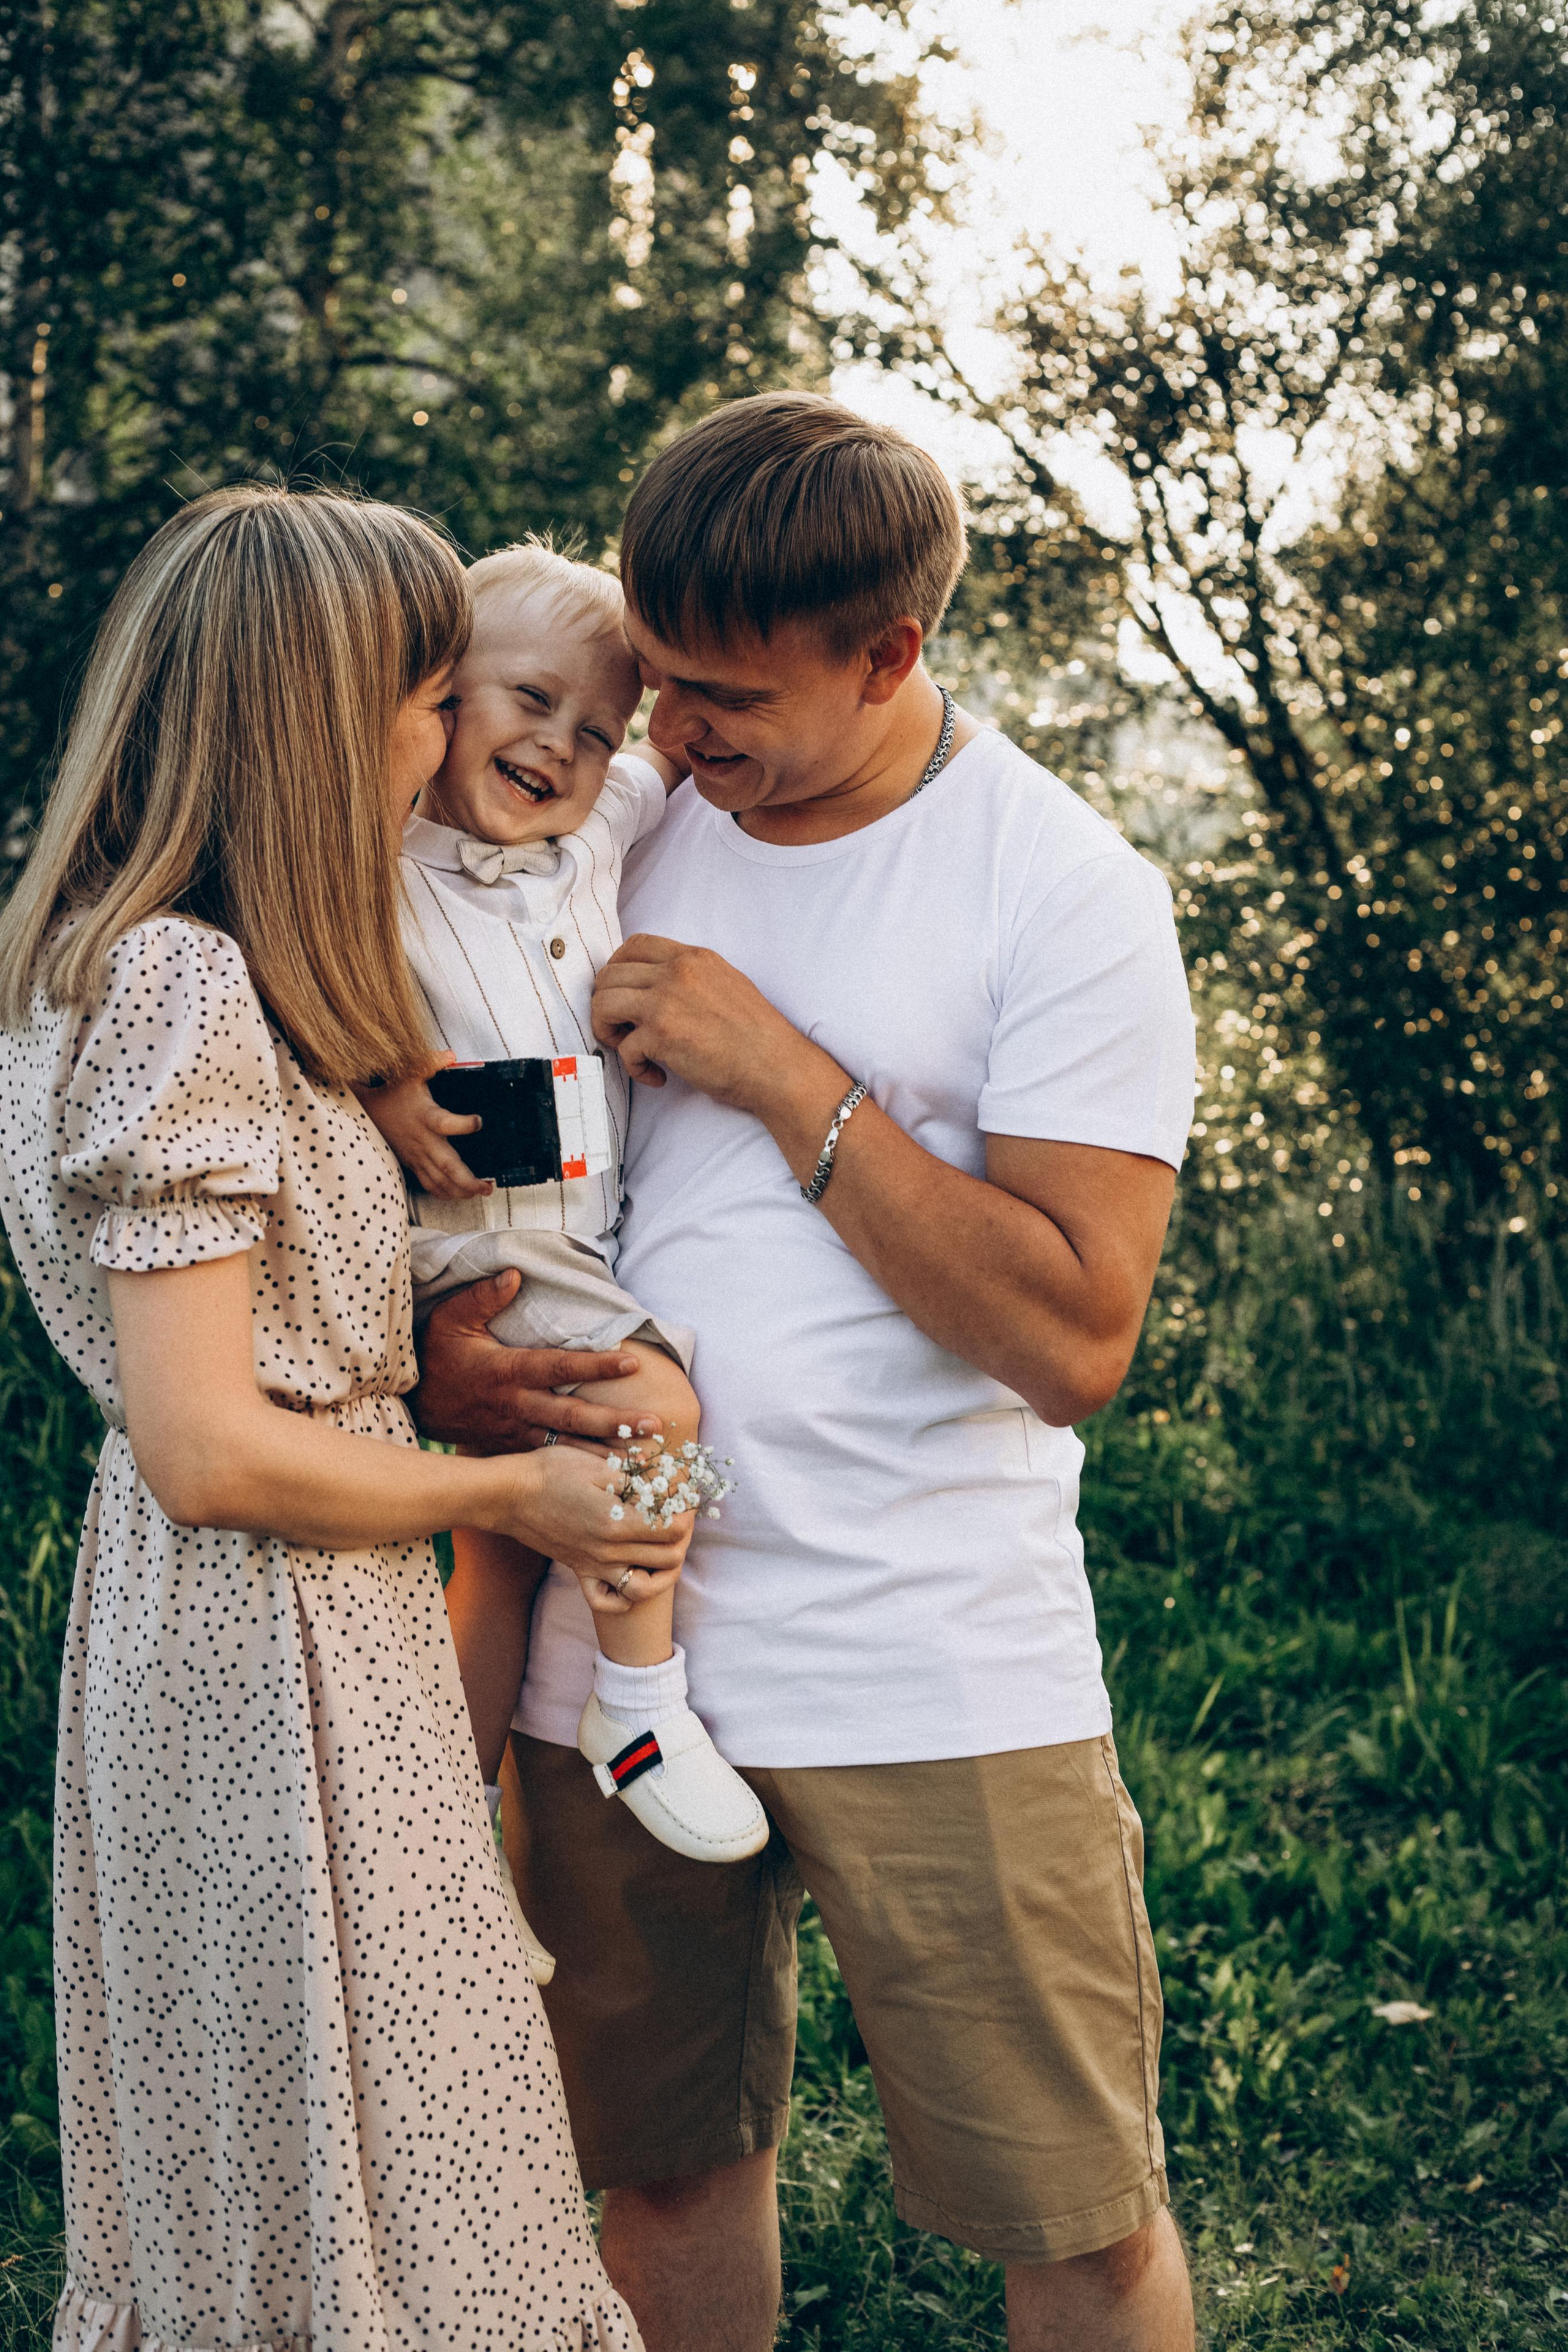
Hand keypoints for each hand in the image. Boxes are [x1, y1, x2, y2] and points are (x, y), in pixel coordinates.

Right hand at [359, 1061, 488, 1198]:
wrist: (366, 1110)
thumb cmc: (391, 1092)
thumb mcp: (409, 1072)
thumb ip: (430, 1062)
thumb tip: (449, 1055)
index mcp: (426, 1117)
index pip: (446, 1123)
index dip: (463, 1124)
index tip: (479, 1122)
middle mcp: (423, 1140)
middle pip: (447, 1166)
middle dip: (469, 1180)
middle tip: (487, 1187)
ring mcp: (416, 1155)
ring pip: (439, 1180)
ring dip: (460, 1190)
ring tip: (479, 1193)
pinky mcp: (411, 1162)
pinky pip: (429, 1183)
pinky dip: (444, 1193)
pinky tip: (458, 1195)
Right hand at [411, 1270, 664, 1448]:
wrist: (414, 1405)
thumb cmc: (437, 1358)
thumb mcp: (451, 1320)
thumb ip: (483, 1297)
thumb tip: (515, 1274)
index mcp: (507, 1372)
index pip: (559, 1366)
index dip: (596, 1364)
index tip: (632, 1362)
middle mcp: (517, 1405)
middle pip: (572, 1415)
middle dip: (614, 1422)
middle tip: (654, 1425)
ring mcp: (515, 1430)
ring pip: (566, 1443)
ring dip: (604, 1451)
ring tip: (642, 1458)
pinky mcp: (513, 1447)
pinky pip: (551, 1460)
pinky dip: (578, 1468)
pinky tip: (608, 1475)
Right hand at [503, 1443, 690, 1613]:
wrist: (509, 1494)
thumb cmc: (551, 1471)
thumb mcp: (598, 1465)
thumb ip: (636, 1480)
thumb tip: (668, 1485)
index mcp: (618, 1522)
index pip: (674, 1528)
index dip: (687, 1511)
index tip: (684, 1495)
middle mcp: (609, 1552)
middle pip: (669, 1558)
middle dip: (684, 1536)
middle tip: (680, 1514)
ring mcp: (594, 1566)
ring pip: (646, 1588)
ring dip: (665, 1571)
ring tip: (666, 1548)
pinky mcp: (580, 1572)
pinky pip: (608, 1601)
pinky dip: (626, 1596)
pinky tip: (631, 1573)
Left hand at [591, 933, 823, 1108]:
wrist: (776, 1066)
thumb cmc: (756, 1036)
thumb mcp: (726, 984)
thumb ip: (690, 978)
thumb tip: (655, 989)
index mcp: (693, 958)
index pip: (634, 945)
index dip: (616, 970)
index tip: (623, 995)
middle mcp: (677, 972)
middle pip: (609, 974)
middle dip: (606, 1005)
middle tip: (623, 1030)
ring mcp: (666, 1001)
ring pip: (603, 1004)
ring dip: (608, 1030)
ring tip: (631, 1049)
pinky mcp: (662, 1035)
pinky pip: (624, 1048)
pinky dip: (634, 1067)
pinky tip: (656, 1076)